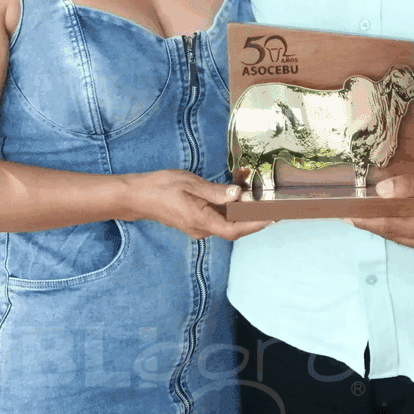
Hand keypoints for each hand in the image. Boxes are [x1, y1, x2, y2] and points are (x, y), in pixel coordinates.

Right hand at [123, 169, 270, 240]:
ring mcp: (198, 225)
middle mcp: (201, 228)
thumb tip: (238, 195)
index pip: (234, 229)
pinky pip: (218, 215)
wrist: (137, 196)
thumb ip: (215, 191)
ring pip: (227, 220)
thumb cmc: (161, 187)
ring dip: (243, 209)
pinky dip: (230, 205)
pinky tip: (238, 189)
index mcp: (200, 220)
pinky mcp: (196, 219)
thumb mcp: (190, 184)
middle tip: (275, 203)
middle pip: (234, 226)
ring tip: (259, 192)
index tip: (273, 217)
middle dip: (255, 216)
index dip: (256, 225)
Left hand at [350, 170, 413, 255]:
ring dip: (382, 225)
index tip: (344, 215)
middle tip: (348, 212)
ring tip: (361, 214)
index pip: (388, 226)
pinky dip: (396, 226)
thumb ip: (406, 186)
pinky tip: (386, 216)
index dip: (365, 221)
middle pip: (391, 234)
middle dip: (370, 223)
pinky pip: (409, 236)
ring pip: (399, 236)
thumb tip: (380, 192)